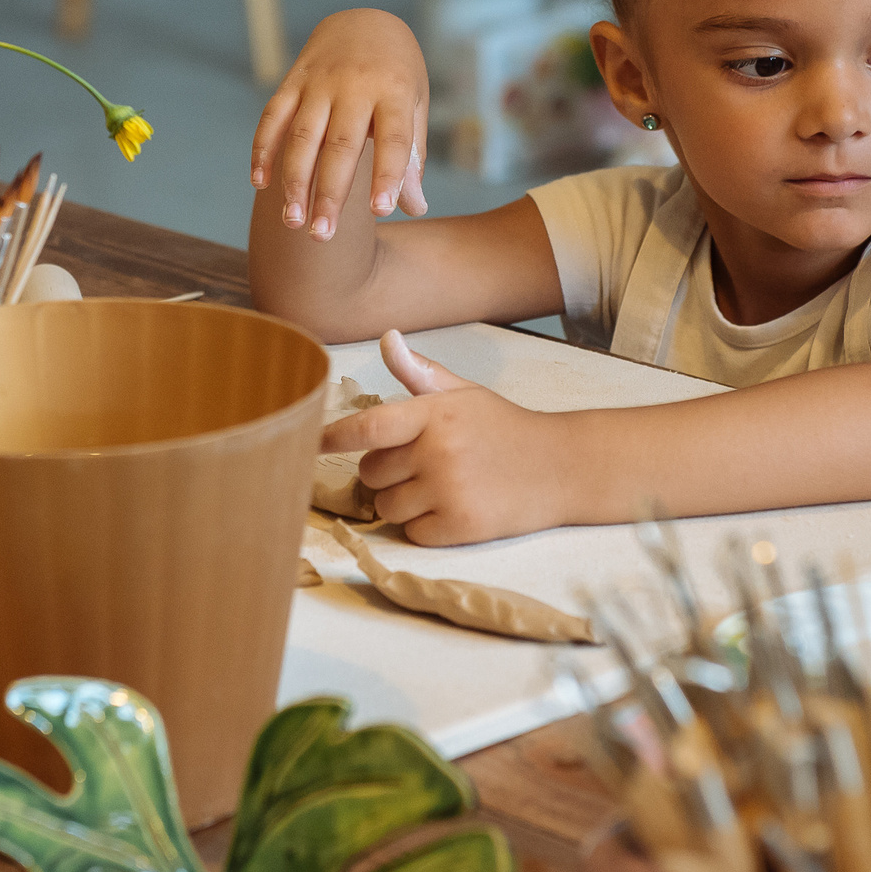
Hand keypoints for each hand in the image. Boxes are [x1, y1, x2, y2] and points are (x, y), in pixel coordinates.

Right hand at [251, 9, 427, 240]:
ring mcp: (320, 82)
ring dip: (294, 181)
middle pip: (340, 146)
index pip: (393, 139)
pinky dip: (263, 149)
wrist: (365, 21)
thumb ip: (412, 157)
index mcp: (394, 91)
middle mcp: (355, 85)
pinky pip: (273, 117)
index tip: (382, 212)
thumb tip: (414, 209)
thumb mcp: (415, 107)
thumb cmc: (398, 76)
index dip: (387, 175)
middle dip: (329, 193)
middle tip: (322, 237)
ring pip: (303, 136)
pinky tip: (260, 183)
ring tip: (292, 221)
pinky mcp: (293, 81)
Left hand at [322, 331, 560, 544]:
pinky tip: (451, 507)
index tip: (309, 444)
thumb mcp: (464, 394)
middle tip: (418, 466)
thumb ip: (419, 373)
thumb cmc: (505, 428)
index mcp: (434, 414)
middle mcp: (438, 451)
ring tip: (437, 487)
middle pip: (371, 474)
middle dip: (384, 474)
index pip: (368, 428)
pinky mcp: (460, 526)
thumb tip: (386, 338)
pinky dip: (423, 526)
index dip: (333, 438)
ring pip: (386, 508)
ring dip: (401, 503)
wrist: (561, 467)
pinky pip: (412, 532)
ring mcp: (449, 490)